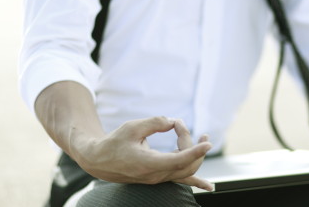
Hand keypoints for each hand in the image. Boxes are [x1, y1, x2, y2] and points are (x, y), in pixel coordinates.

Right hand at [75, 116, 212, 189]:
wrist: (99, 160)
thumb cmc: (114, 143)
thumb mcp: (132, 127)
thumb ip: (155, 123)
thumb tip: (173, 121)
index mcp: (148, 163)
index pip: (179, 160)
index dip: (195, 151)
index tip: (208, 143)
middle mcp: (155, 175)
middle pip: (186, 164)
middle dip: (193, 145)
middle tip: (182, 125)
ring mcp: (158, 178)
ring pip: (186, 171)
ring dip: (197, 156)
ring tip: (204, 138)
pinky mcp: (158, 177)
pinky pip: (180, 180)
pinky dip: (196, 181)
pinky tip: (209, 187)